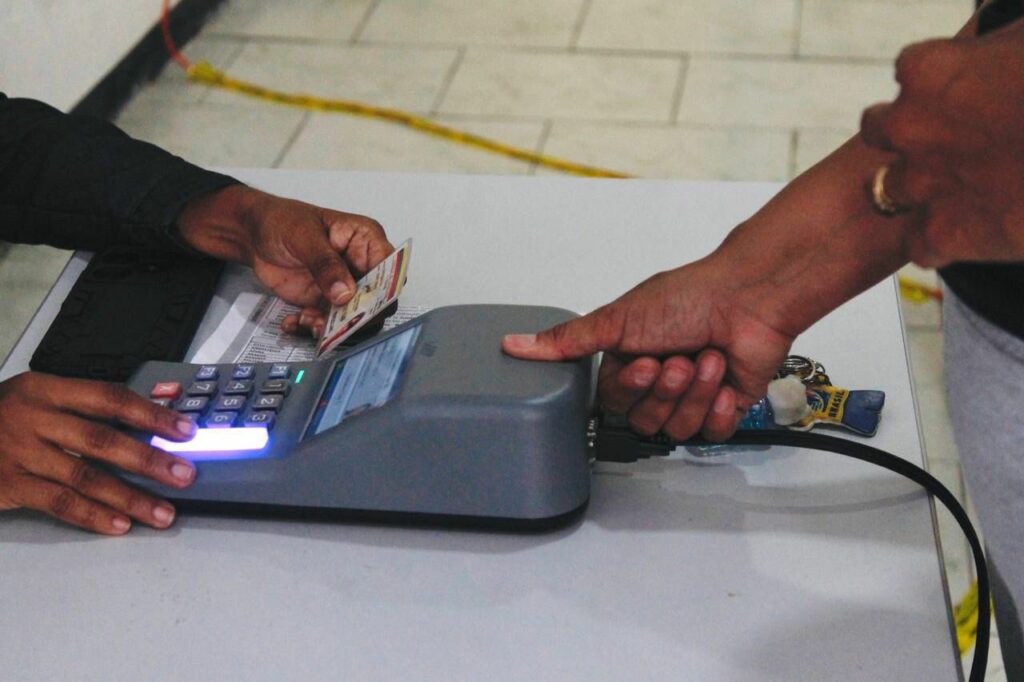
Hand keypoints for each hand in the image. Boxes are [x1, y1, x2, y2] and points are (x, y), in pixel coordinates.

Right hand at [0, 373, 196, 533]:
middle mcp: (33, 418)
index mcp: (46, 389)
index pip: (110, 398)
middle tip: (184, 475)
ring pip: (85, 477)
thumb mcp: (38, 398)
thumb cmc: (1, 418)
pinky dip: (92, 515)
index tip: (185, 430)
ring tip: (163, 512)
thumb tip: (155, 412)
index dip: (151, 415)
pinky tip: (119, 525)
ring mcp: (18, 453)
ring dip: (129, 498)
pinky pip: (58, 503)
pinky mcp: (7, 484)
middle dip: (149, 460)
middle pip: (102, 440)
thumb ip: (88, 406)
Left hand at [176, 186, 394, 333]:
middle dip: (356, 316)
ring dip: (332, 327)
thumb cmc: (282, 221)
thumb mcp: (303, 236)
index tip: (364, 305)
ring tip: (306, 321)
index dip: (385, 291)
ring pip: (354, 319)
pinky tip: (293, 321)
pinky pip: (328, 325)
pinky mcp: (326, 303)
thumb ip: (326, 263)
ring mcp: (344, 287)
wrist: (253, 235)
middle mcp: (361, 266)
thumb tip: (346, 292)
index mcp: (365, 241)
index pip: (391, 269)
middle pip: (377, 301)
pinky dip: (311, 328)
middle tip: (332, 321)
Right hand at [502, 257, 795, 440]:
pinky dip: (718, 407)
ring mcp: (693, 395)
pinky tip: (724, 379)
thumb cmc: (690, 298)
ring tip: (706, 358)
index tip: (644, 362)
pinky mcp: (726, 407)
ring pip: (678, 427)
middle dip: (665, 389)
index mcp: (629, 360)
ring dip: (695, 392)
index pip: (614, 402)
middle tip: (678, 358)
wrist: (748, 300)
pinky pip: (712, 434)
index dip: (631, 389)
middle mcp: (659, 380)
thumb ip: (567, 340)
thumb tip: (514, 344)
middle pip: (645, 420)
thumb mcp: (617, 319)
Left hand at [859, 19, 1023, 266]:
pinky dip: (943, 242)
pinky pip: (920, 245)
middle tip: (955, 143)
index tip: (971, 97)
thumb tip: (996, 60)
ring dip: (920, 191)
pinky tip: (980, 232)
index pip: (912, 73)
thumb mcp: (1023, 45)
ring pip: (887, 190)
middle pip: (880, 130)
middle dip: (910, 136)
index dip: (940, 88)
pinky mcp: (941, 233)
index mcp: (928, 69)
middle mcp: (908, 126)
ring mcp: (919, 182)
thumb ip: (994, 52)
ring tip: (968, 191)